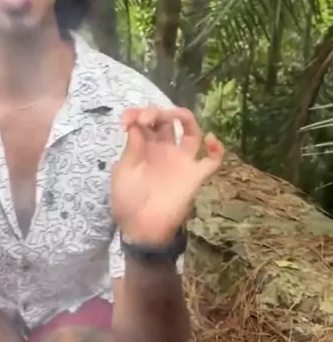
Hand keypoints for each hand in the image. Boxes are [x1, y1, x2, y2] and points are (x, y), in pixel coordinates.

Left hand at [112, 106, 223, 245]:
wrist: (141, 229)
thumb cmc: (128, 201)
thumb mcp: (124, 171)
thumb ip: (132, 148)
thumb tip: (135, 125)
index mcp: (144, 148)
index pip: (145, 121)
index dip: (135, 114)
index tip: (126, 122)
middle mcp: (164, 150)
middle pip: (166, 121)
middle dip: (155, 112)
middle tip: (143, 119)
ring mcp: (181, 161)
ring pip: (191, 131)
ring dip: (183, 117)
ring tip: (173, 116)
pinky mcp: (195, 175)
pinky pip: (212, 160)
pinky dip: (217, 148)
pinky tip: (210, 139)